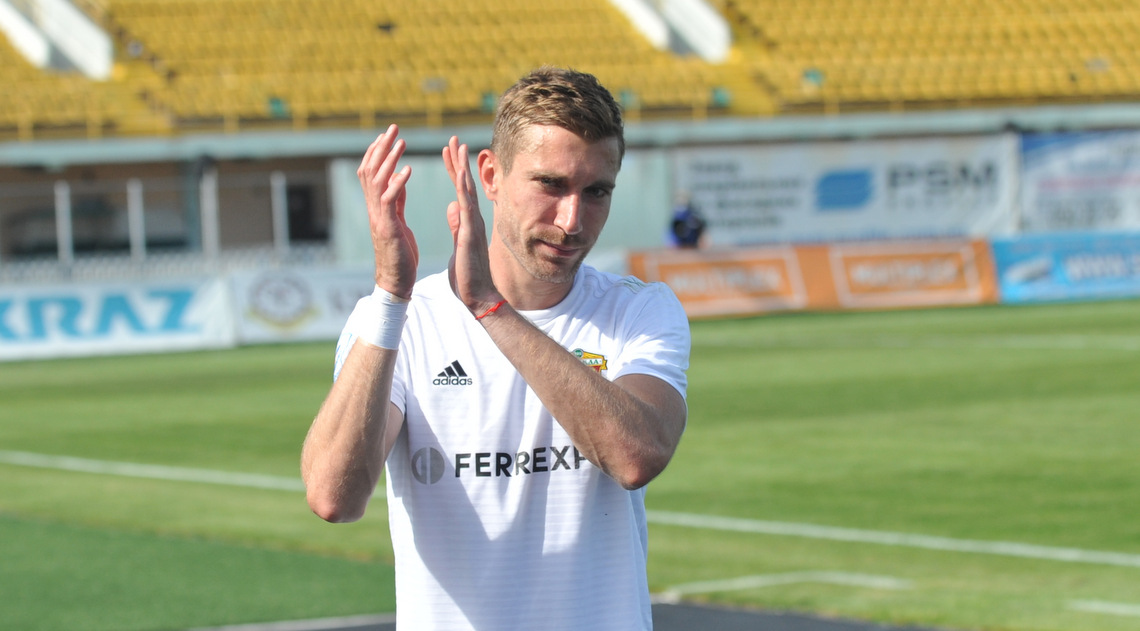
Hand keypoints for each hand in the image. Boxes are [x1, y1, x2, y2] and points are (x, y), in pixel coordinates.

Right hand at [358, 124, 417, 297]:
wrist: (396, 282)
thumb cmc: (400, 255)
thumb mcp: (398, 222)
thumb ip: (397, 201)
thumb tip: (400, 179)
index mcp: (378, 208)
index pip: (372, 173)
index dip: (378, 153)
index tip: (387, 135)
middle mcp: (374, 209)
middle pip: (371, 171)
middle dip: (382, 148)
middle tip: (393, 128)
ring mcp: (379, 218)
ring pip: (377, 181)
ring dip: (389, 159)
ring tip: (401, 142)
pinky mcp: (388, 228)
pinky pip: (390, 201)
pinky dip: (398, 184)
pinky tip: (407, 171)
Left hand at [442, 136, 501, 313]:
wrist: (480, 297)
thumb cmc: (469, 276)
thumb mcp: (458, 245)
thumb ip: (456, 226)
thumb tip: (451, 208)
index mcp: (468, 222)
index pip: (460, 190)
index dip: (454, 170)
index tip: (448, 151)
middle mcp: (474, 219)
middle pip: (465, 184)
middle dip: (458, 161)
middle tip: (453, 139)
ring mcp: (474, 225)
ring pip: (468, 190)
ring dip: (462, 167)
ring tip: (457, 146)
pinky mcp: (471, 233)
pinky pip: (467, 207)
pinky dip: (463, 189)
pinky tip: (459, 173)